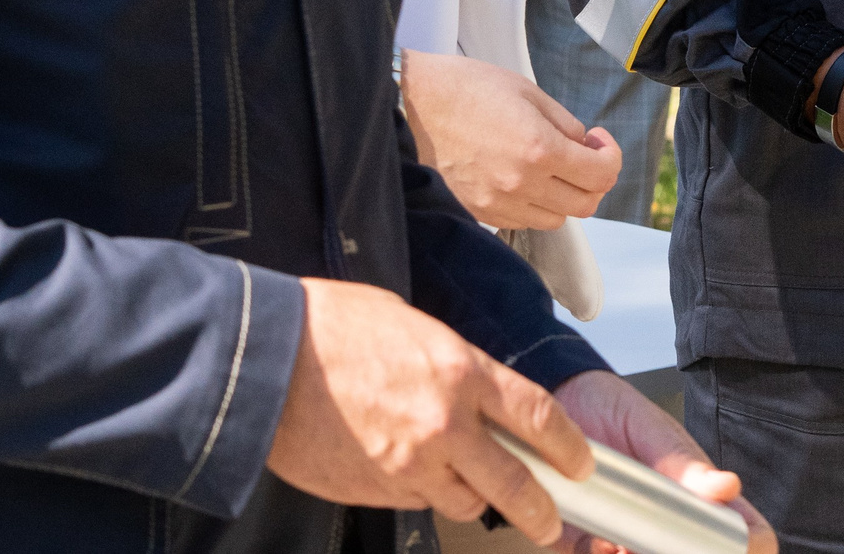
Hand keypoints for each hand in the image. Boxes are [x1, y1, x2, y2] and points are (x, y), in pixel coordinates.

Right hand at [266, 279, 588, 539]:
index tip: (580, 461)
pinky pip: (416, 502)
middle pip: (515, 483)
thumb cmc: (331, 327)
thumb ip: (453, 364)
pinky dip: (425, 494)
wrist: (262, 361)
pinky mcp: (374, 490)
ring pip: (464, 502)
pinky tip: (414, 474)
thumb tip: (476, 388)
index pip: (539, 416)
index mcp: (461, 371)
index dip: (568, 445)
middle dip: (542, 509)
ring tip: (478, 491)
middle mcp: (443, 424)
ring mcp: (407, 465)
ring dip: (477, 500)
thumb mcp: (412, 324)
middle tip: (553, 520)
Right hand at [400, 52, 620, 230]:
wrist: (414, 102)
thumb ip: (566, 125)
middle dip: (595, 179)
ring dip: (565, 196)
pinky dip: (535, 204)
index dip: (611, 157)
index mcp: (539, 149)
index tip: (599, 141)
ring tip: (552, 167)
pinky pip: (524, 221)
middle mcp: (521, 184)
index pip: (601, 176)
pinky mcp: (478, 211)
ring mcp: (498, 203)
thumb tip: (585, 148)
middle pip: (585, 204)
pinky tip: (524, 177)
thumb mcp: (528, 92)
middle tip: (585, 155)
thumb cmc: (469, 87)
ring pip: (556, 219)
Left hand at [551, 371, 777, 553]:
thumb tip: (726, 487)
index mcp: (697, 490)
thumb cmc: (611, 409)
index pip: (740, 528)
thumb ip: (683, 462)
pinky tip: (600, 542)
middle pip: (694, 553)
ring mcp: (629, 535)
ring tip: (628, 543)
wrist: (558, 401)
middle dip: (681, 552)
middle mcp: (667, 520)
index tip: (736, 546)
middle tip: (665, 542)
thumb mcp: (650, 428)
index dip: (748, 543)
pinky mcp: (588, 541)